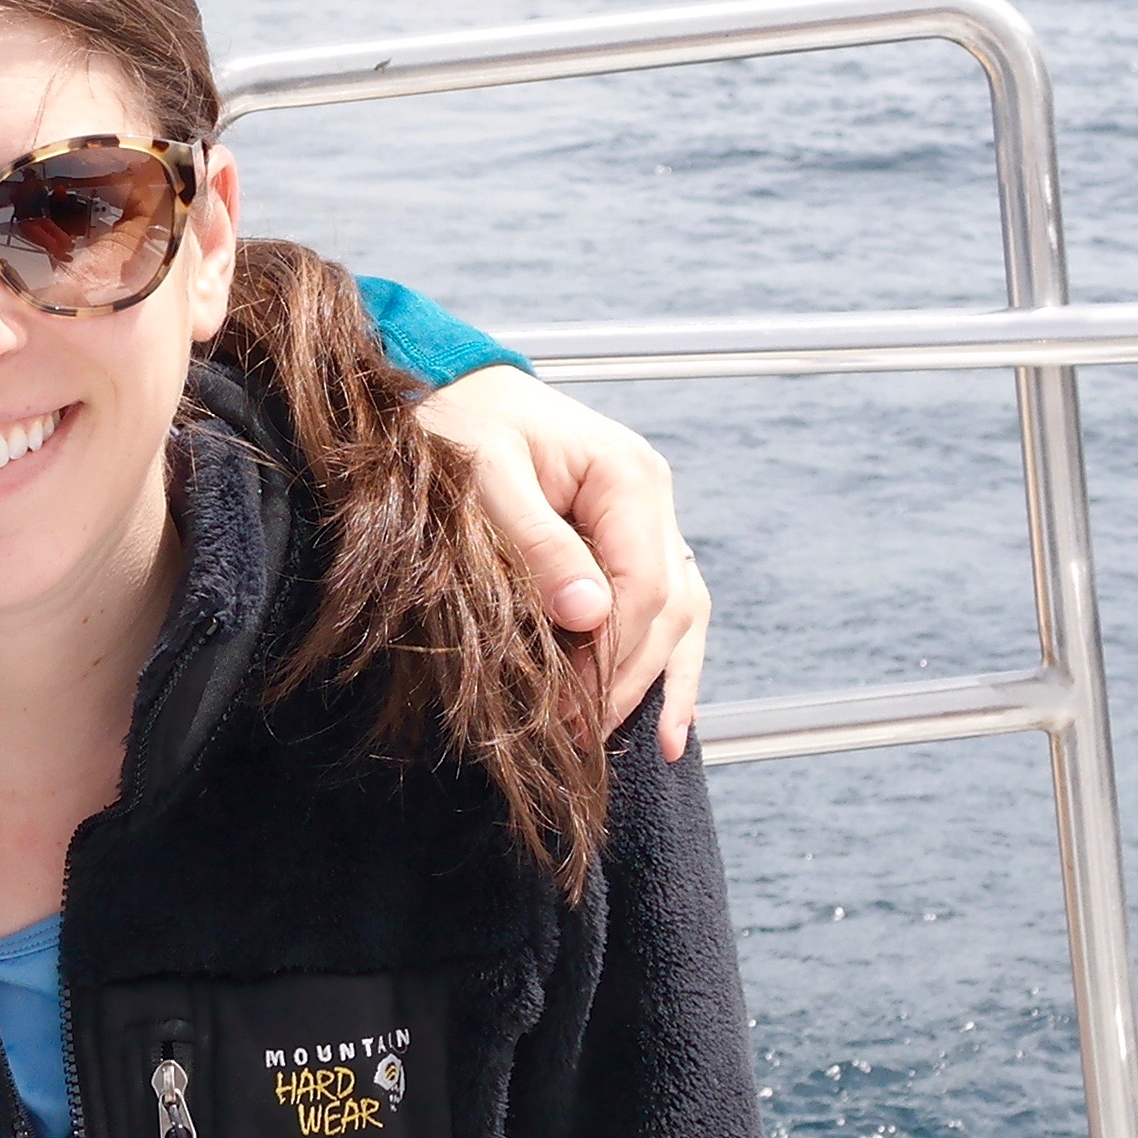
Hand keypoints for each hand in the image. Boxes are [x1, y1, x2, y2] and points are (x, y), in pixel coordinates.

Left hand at [412, 366, 709, 758]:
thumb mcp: (485, 475)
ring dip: (662, 680)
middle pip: (669, 608)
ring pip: (682, 612)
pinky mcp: (629, 540)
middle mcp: (653, 497)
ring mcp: (648, 520)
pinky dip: (667, 660)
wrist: (455, 391)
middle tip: (584, 739)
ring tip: (652, 746)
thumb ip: (536, 542)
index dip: (612, 656)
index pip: (643, 586)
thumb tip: (588, 616)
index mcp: (628, 475)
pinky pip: (665, 606)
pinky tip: (668, 717)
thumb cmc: (461, 423)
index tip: (572, 711)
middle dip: (630, 679)